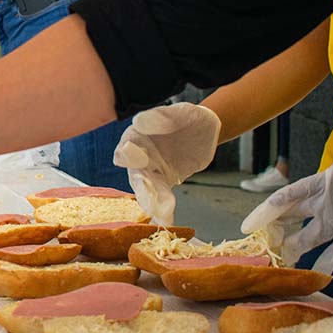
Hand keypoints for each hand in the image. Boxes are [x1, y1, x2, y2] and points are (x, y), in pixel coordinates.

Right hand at [112, 103, 219, 224]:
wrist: (206, 131)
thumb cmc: (189, 118)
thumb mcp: (180, 113)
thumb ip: (162, 116)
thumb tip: (140, 122)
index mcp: (135, 136)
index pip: (126, 148)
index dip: (129, 155)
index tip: (137, 159)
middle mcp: (137, 156)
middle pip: (135, 175)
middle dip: (142, 189)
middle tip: (149, 201)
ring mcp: (150, 171)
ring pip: (147, 190)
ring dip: (153, 203)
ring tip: (162, 216)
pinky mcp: (163, 182)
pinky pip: (161, 196)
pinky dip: (164, 208)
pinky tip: (168, 220)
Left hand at [241, 140, 332, 273]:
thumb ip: (328, 184)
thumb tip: (319, 192)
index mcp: (320, 184)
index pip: (284, 199)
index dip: (264, 212)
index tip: (248, 224)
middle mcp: (324, 205)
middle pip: (292, 221)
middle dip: (276, 232)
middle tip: (265, 241)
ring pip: (307, 240)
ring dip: (294, 249)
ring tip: (281, 258)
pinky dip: (326, 264)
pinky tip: (316, 273)